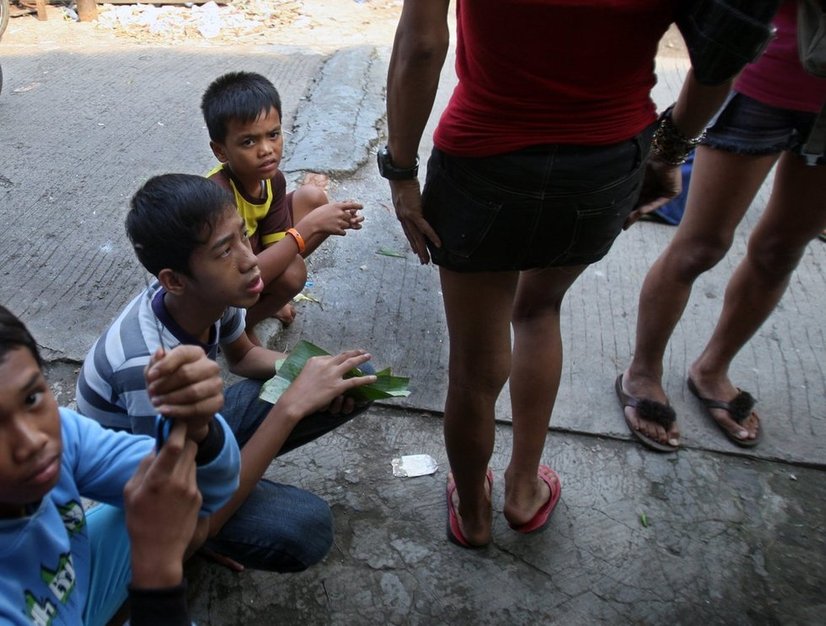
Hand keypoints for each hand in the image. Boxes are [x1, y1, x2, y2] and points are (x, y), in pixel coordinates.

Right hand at [125, 422, 201, 588]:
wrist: (159, 552)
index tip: (177, 420)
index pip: (174, 446)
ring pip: (192, 462)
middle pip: (189, 449)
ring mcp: (191, 490)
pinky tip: (174, 493)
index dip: (177, 429)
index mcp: (157, 480)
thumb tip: (156, 447)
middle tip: (172, 446)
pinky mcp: (199, 497)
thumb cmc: (139, 522)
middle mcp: (178, 482)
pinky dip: (186, 477)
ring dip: (183, 461)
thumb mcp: (130, 492)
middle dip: (182, 443)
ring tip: (169, 476)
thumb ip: (144, 467)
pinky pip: (193, 477)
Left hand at [145, 345, 223, 442]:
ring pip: (193, 392)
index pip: (182, 353)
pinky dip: (178, 411)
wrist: (182, 408)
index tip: (150, 376)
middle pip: (187, 373)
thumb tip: (159, 351)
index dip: (165, 364)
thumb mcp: (157, 374)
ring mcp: (216, 384)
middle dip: (166, 384)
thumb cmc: (170, 385)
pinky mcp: (218, 401)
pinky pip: (197, 407)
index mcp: (196, 353)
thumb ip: (156, 363)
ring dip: (171, 399)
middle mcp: (210, 366)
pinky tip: (165, 411)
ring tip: (156, 402)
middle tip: (151, 392)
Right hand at [279, 349, 376, 420]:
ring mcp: (333, 375)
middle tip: (362, 351)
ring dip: (361, 359)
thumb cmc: (297, 391)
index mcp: (316, 360)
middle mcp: (326, 364)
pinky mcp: (337, 386)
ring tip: (368, 356)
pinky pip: (355, 381)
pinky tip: (373, 378)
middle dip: (354, 352)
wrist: (294, 401)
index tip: (345, 359)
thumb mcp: (304, 373)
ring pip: (351, 363)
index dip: (339, 359)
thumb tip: (323, 372)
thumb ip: (315, 370)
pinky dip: (366, 379)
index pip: (331, 357)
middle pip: (343, 355)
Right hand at [297, 200, 363, 237]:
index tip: (362, 207)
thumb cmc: (318, 214)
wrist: (311, 223)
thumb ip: (337, 207)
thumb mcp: (328, 207)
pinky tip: (334, 230)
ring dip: (344, 226)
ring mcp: (339, 222)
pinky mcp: (337, 230)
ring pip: (348, 225)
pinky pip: (344, 232)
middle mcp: (340, 213)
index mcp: (337, 206)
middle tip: (341, 220)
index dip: (357, 206)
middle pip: (350, 217)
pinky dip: (341, 232)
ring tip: (334, 225)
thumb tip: (346, 206)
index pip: (351, 205)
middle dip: (348, 219)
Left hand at [390, 179, 440, 263]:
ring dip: (422, 249)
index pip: (408, 232)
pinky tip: (437, 244)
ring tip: (426, 259)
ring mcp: (408, 217)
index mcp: (401, 215)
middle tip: (423, 261)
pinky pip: (424, 228)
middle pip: (412, 238)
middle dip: (418, 250)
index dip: (412, 242)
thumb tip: (417, 204)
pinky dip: (431, 236)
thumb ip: (411, 203)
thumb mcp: (406, 196)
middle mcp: (403, 218)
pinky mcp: (414, 213)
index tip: (416, 251)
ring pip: (417, 237)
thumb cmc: (403, 182)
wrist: (399, 175)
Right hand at [624, 156, 682, 228]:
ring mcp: (664, 190)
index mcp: (645, 183)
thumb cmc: (647, 159)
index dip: (627, 208)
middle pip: (641, 204)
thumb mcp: (634, 177)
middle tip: (622, 225)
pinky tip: (640, 211)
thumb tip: (609, 199)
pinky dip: (650, 206)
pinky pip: (659, 201)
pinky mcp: (672, 192)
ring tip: (628, 221)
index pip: (635, 199)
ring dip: (638, 213)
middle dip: (632, 215)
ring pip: (649, 205)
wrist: (663, 152)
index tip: (617, 217)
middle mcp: (655, 187)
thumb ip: (627, 187)